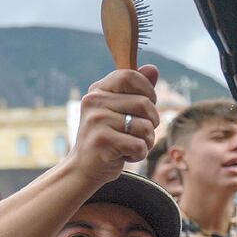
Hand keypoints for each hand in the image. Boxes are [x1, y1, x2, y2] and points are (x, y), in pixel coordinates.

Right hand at [67, 66, 158, 184]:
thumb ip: (136, 91)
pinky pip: (139, 145)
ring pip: (145, 126)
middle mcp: (94, 102)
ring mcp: (96, 121)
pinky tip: (124, 156)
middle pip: (144, 103)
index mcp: (97, 91)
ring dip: (146, 141)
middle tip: (138, 132)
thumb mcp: (119, 111)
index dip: (146, 89)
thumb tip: (152, 68)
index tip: (144, 105)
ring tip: (130, 146)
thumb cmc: (106, 137)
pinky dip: (139, 154)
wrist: (83, 168)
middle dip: (152, 122)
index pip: (129, 75)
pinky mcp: (102, 141)